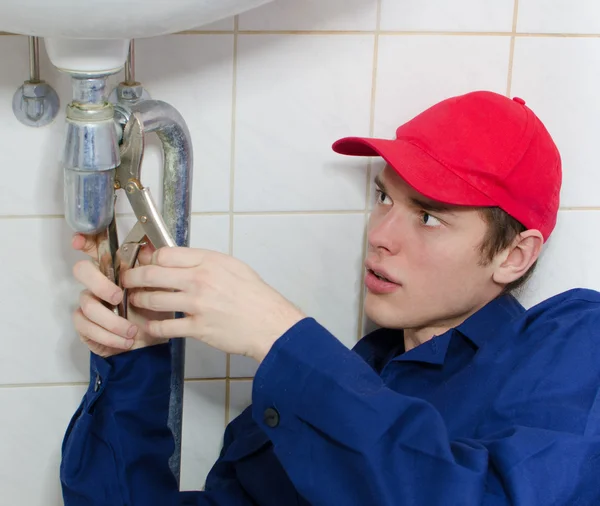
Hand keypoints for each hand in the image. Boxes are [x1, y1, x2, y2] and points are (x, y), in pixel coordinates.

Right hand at [71, 234, 168, 357]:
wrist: (151, 341)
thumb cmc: (153, 311)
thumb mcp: (160, 289)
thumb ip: (153, 269)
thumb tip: (150, 249)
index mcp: (115, 270)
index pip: (95, 249)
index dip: (84, 241)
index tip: (79, 241)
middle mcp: (98, 283)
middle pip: (82, 270)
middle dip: (99, 284)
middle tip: (118, 298)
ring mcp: (89, 303)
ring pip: (87, 305)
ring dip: (113, 321)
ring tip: (132, 331)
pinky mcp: (85, 325)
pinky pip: (86, 327)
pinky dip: (108, 336)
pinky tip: (124, 341)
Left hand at [123, 248, 305, 362]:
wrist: (269, 323)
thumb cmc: (254, 295)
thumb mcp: (233, 266)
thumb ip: (205, 262)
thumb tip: (180, 261)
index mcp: (209, 261)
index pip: (166, 254)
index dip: (150, 258)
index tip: (145, 263)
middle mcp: (200, 280)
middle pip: (152, 274)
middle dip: (133, 277)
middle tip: (127, 280)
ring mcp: (197, 305)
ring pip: (153, 299)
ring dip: (139, 300)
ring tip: (136, 300)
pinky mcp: (197, 328)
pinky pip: (165, 327)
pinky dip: (153, 327)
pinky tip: (149, 325)